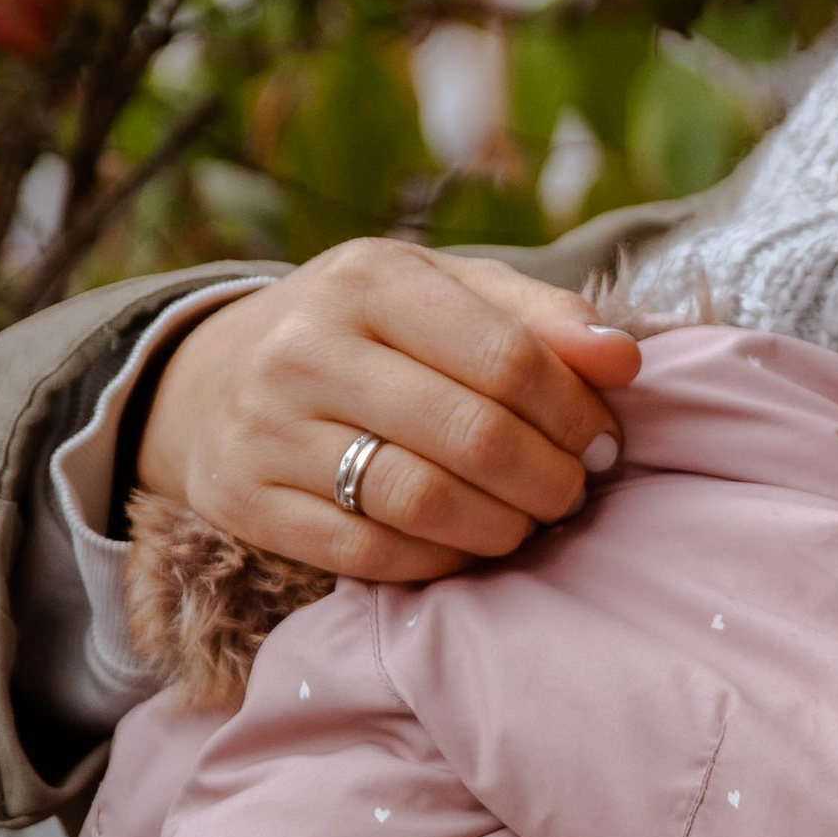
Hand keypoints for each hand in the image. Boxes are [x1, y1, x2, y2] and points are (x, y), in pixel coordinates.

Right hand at [134, 239, 641, 584]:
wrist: (214, 376)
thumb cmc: (369, 331)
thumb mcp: (448, 293)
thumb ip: (542, 318)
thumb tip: (623, 359)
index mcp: (369, 279)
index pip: (509, 357)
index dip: (576, 411)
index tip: (602, 439)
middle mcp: (306, 347)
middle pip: (473, 435)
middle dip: (549, 477)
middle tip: (573, 490)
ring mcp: (266, 428)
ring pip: (422, 501)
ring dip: (502, 526)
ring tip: (528, 519)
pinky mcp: (247, 502)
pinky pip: (370, 552)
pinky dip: (440, 557)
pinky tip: (468, 542)